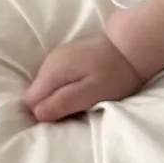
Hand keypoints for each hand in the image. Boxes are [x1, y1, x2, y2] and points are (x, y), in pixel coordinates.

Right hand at [22, 33, 143, 122]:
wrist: (133, 45)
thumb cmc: (116, 73)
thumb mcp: (92, 93)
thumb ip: (64, 102)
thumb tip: (37, 114)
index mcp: (53, 71)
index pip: (31, 101)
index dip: (44, 114)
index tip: (65, 117)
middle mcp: (50, 61)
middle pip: (37, 94)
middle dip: (52, 106)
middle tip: (78, 108)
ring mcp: (58, 57)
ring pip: (46, 87)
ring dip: (59, 97)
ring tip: (83, 98)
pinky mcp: (67, 56)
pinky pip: (57, 79)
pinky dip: (66, 87)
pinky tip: (83, 87)